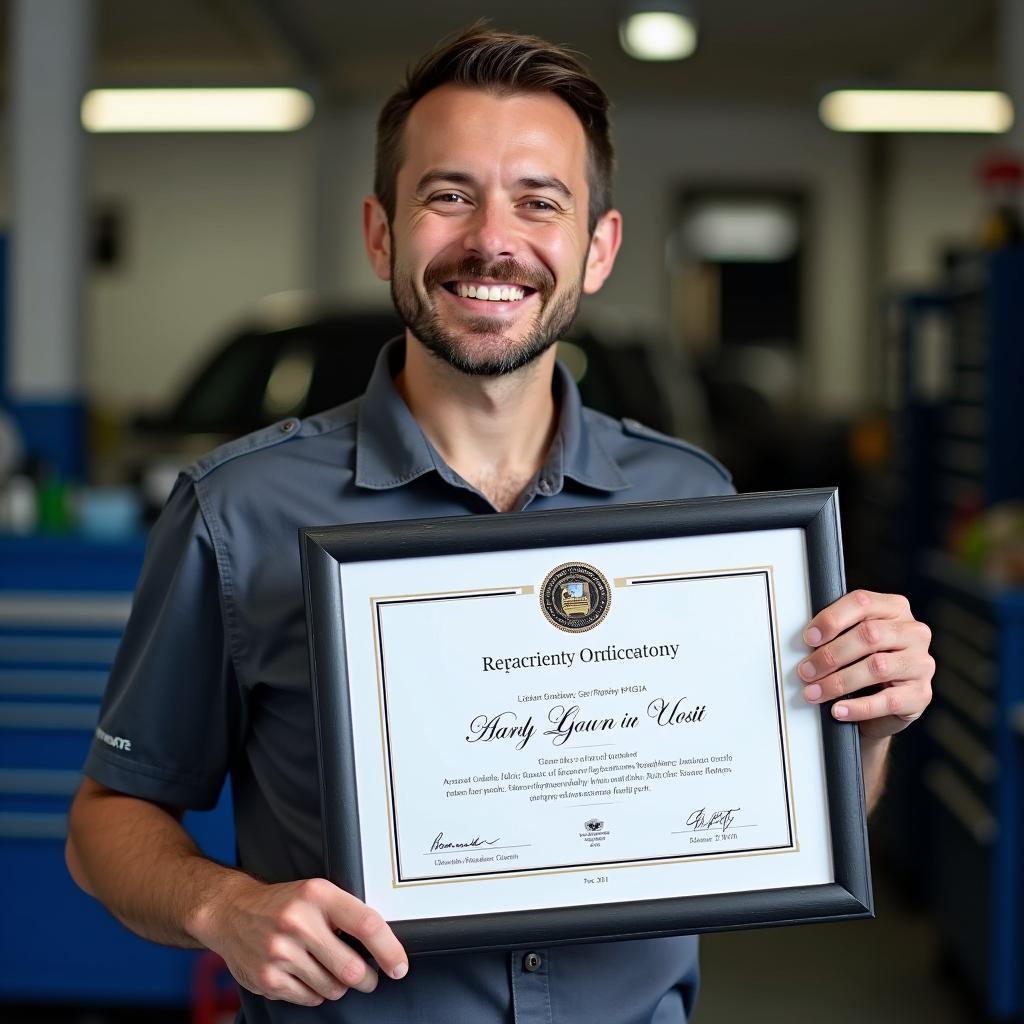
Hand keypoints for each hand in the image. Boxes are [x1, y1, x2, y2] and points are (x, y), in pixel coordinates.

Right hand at [193, 874, 407, 1006]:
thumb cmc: (284, 903)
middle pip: (352, 968)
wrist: (232, 912)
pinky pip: (310, 999)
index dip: (389, 949)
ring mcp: (281, 952)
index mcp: (318, 895)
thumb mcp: (317, 893)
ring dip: (339, 985)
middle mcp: (298, 922)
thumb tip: (382, 946)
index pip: (366, 924)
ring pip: (332, 988)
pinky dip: (316, 992)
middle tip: (367, 976)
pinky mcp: (268, 978)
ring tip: (328, 968)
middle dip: (366, 978)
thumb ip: (346, 913)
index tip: (399, 966)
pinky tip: (307, 974)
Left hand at [798, 589, 933, 741]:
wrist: (883, 705)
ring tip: (815, 692)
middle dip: (831, 654)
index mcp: (894, 608)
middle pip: (869, 635)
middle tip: (806, 671)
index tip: (809, 638)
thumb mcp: (852, 640)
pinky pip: (888, 700)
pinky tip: (838, 710)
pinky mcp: (921, 694)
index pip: (862, 603)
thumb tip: (807, 639)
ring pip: (877, 667)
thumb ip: (837, 632)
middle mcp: (913, 632)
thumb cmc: (862, 663)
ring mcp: (921, 663)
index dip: (832, 619)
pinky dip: (858, 707)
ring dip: (839, 682)